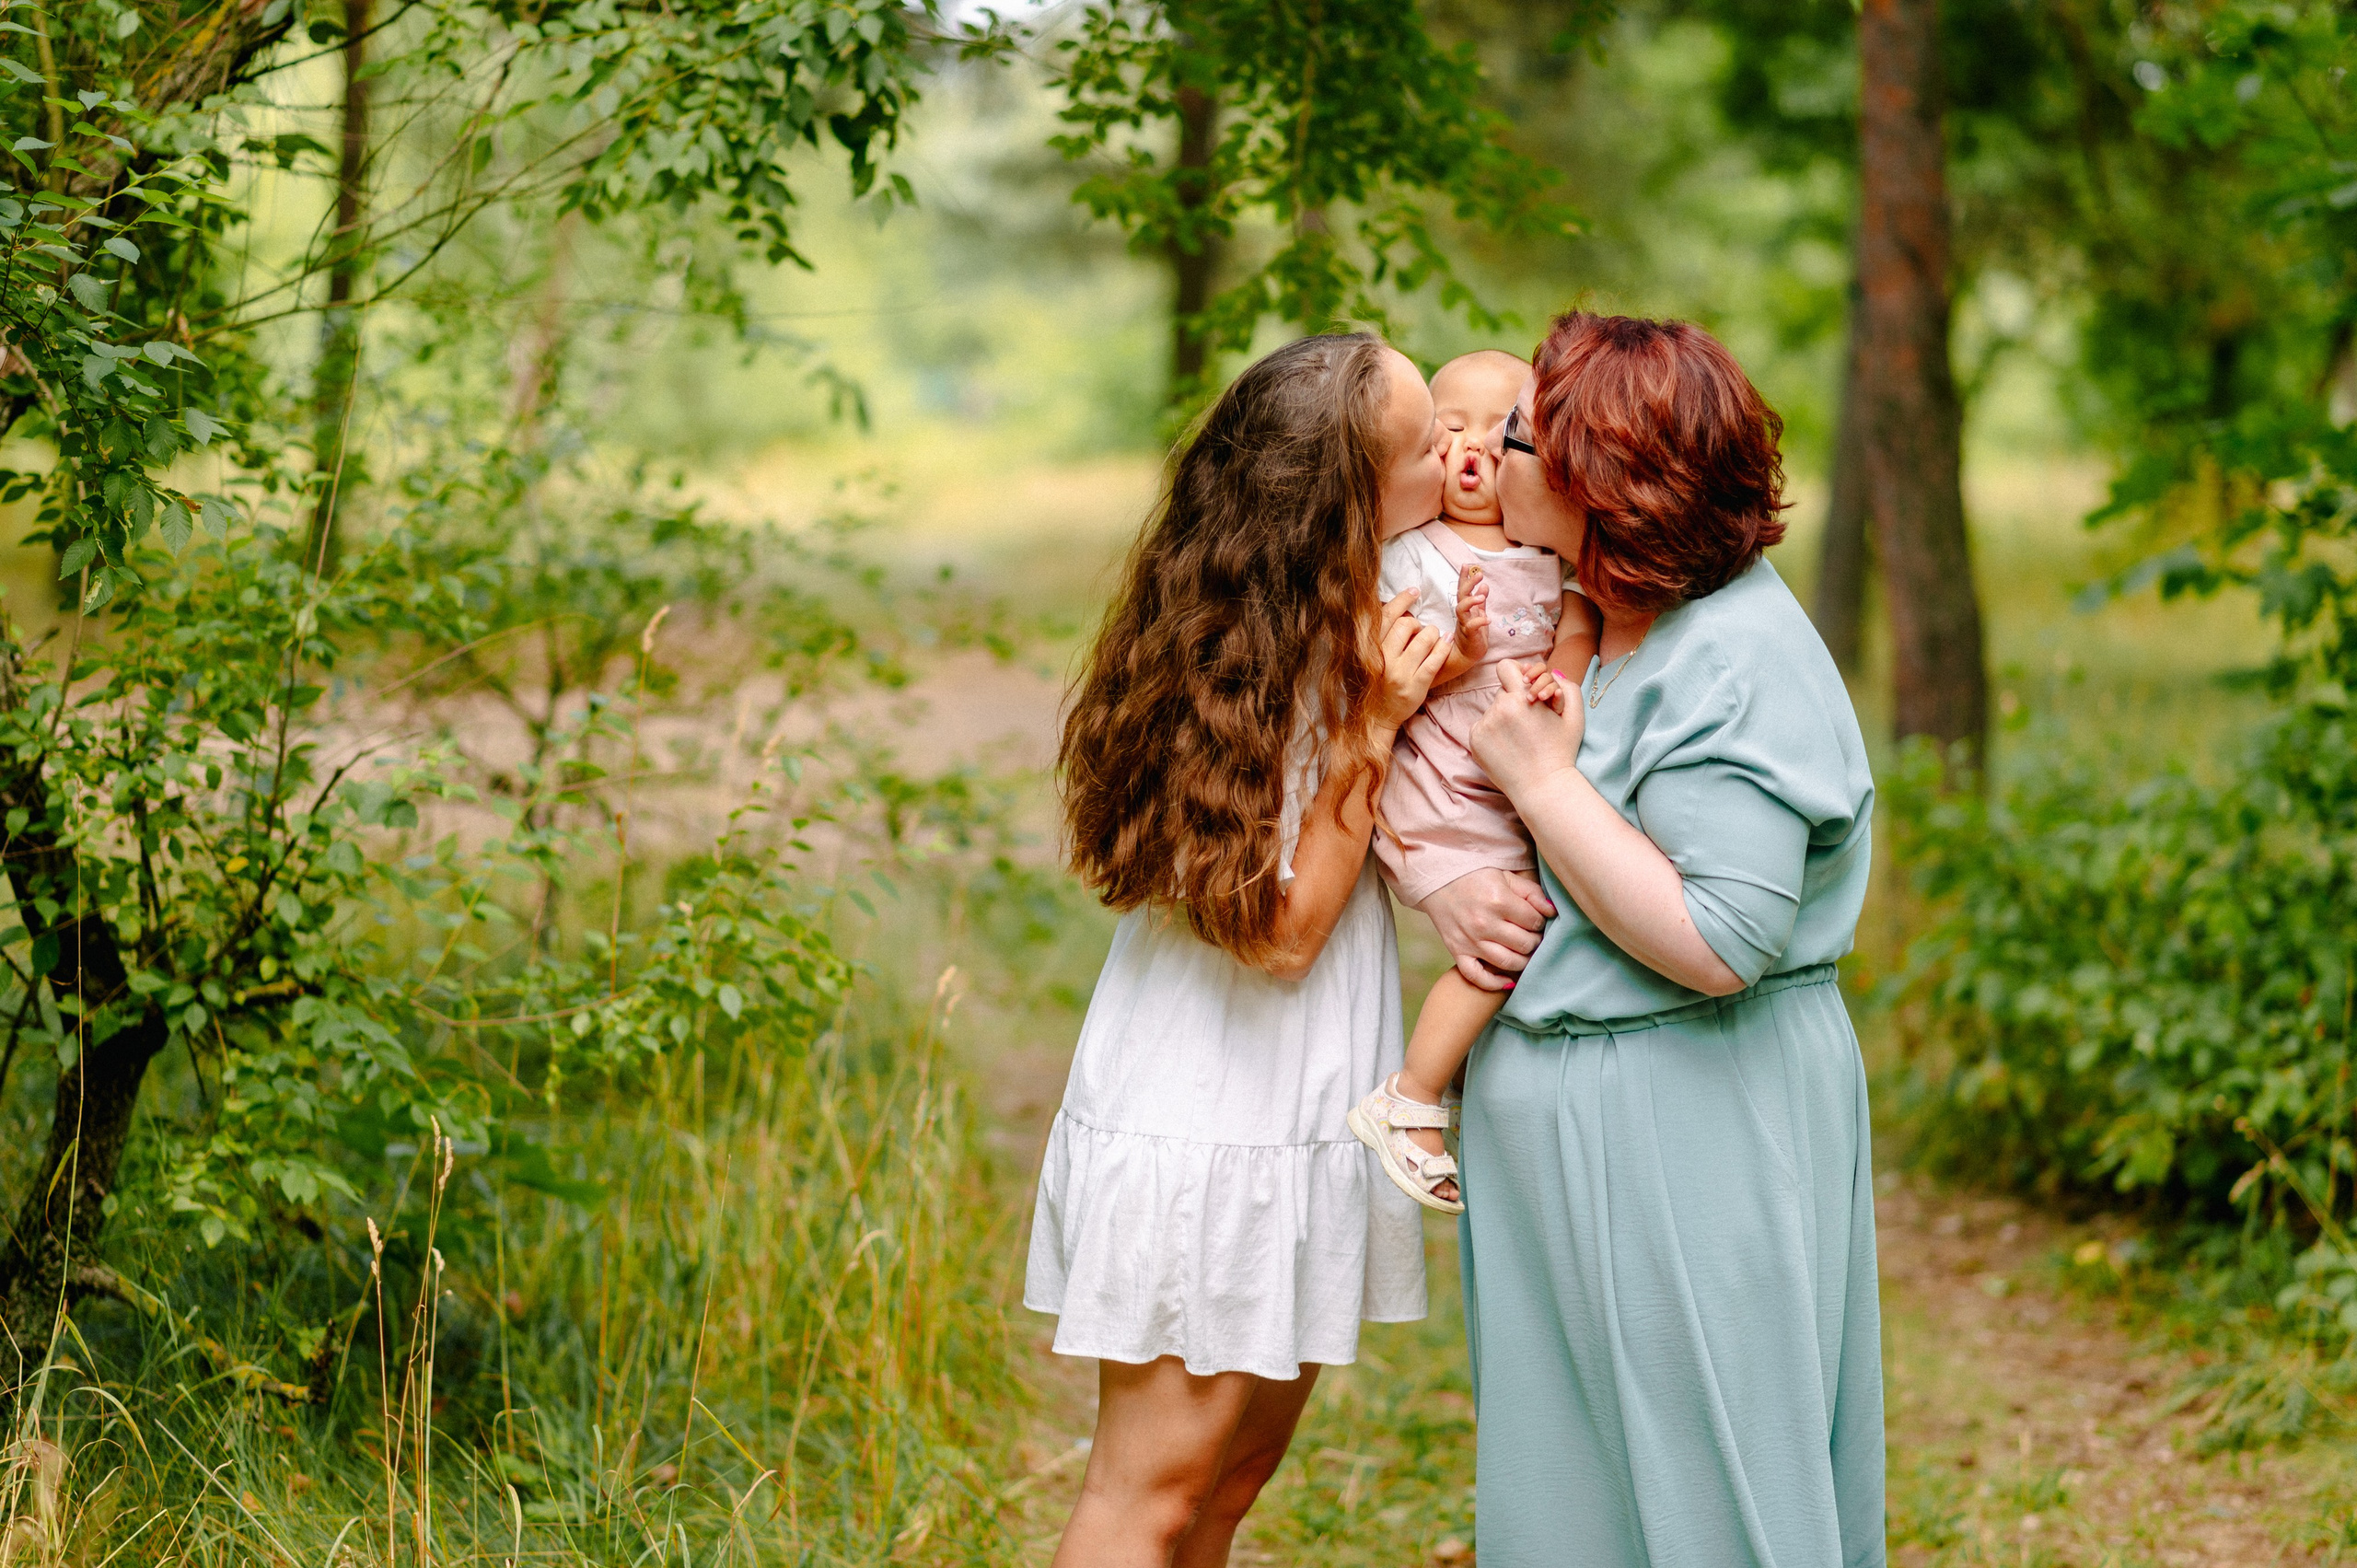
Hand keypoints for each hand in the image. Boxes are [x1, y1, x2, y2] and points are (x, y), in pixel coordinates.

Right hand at [1372, 589, 1449, 732]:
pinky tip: (1447, 642)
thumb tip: (1394, 608)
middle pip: (1406, 623)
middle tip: (1420, 629)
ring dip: (1434, 634)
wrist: (1375, 717)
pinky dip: (1444, 647)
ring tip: (1434, 638)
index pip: (1386, 616)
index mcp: (1370, 650)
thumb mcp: (1367, 657)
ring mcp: (1400, 673)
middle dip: (1418, 622)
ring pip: (1425, 638)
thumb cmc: (1372, 683)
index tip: (1414, 591)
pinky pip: (1435, 659)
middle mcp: (1383, 659)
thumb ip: (1376, 636)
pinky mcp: (1416, 685)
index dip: (1402, 600)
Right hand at [1415, 867, 1555, 990]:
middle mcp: (1484, 922)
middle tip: (1532, 936)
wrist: (1438, 882)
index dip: (1540, 922)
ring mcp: (1469, 940)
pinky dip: (1494, 983)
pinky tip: (1508, 981)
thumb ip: (1532, 893)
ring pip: (1508, 962)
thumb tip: (1552, 912)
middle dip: (1534, 941)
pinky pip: (1477, 976)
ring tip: (1523, 952)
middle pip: (1525, 944)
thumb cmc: (1476, 879)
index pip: (1534, 922)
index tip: (1535, 920)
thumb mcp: (1505, 877)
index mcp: (1498, 900)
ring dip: (1523, 961)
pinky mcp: (1457, 952)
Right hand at [1453, 565, 1489, 664]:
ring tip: (1482, 596)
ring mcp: (1464, 624)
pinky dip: (1480, 622)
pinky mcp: (1469, 635)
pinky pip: (1472, 627)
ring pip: (1462, 609)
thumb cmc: (1472, 634)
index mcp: (1466, 608)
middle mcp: (1463, 614)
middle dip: (1468, 584)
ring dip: (1471, 601)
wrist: (1467, 655)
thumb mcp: (1478, 614)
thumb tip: (1484, 585)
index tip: (1467, 565)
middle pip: (1461, 595)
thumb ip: (1481, 601)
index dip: (1464, 577)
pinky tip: (1488, 619)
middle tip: (1479, 575)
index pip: (1463, 590)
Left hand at [1470, 658, 1584, 798]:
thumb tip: (1552, 672)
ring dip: (1504, 719)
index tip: (1522, 685)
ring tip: (1520, 739)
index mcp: (1521, 697)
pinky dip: (1493, 734)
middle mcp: (1499, 708)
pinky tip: (1509, 748)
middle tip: (1528, 722)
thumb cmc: (1561, 750)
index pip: (1506, 667)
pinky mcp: (1475, 740)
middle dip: (1514, 701)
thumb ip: (1566, 687)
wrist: (1543, 787)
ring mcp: (1484, 725)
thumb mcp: (1574, 715)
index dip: (1515, 673)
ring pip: (1493, 711)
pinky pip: (1483, 727)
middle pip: (1502, 692)